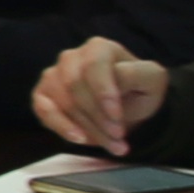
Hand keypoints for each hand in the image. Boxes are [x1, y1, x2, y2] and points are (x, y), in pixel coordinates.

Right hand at [36, 39, 172, 155]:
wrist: (127, 105)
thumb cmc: (139, 88)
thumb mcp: (152, 79)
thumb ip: (135, 74)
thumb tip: (116, 75)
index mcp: (98, 48)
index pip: (93, 66)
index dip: (103, 92)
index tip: (117, 118)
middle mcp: (70, 58)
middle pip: (74, 86)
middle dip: (97, 116)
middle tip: (119, 137)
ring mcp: (52, 76)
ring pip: (63, 102)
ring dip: (87, 127)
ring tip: (111, 144)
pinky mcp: (42, 96)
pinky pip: (44, 111)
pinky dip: (61, 126)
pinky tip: (79, 139)